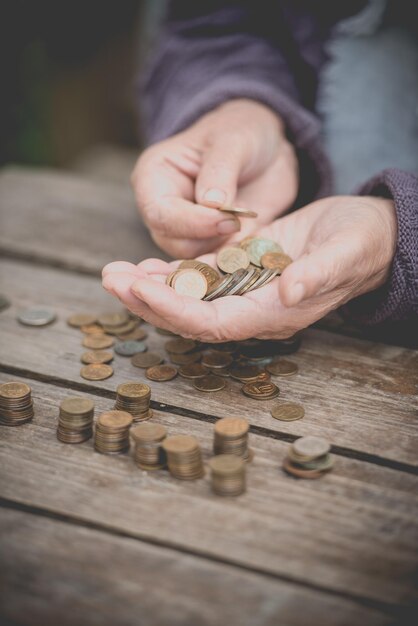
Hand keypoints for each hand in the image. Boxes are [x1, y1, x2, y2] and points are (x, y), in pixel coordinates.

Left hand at [102, 195, 396, 340]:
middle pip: (190, 316)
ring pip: (187, 297)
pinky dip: (169, 272)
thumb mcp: (346, 253)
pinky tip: (142, 263)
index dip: (176, 310)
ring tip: (114, 272)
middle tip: (110, 279)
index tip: (141, 290)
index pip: (214, 323)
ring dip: (149, 286)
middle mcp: (252, 308)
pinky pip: (197, 278)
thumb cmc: (361, 243)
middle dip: (148, 301)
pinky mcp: (240, 270)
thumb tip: (288, 294)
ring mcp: (243, 290)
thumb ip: (318, 275)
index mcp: (273, 312)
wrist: (364, 234)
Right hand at [131, 98, 297, 257]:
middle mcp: (165, 211)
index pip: (160, 214)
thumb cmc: (242, 132)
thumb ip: (220, 169)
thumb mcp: (234, 139)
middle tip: (239, 223)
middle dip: (208, 239)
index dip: (192, 222)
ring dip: (225, 250)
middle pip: (174, 243)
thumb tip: (211, 203)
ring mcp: (189, 233)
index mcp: (154, 180)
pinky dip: (239, 258)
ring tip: (248, 227)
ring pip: (197, 259)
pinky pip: (221, 263)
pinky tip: (255, 242)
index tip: (226, 219)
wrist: (269, 149)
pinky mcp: (215, 247)